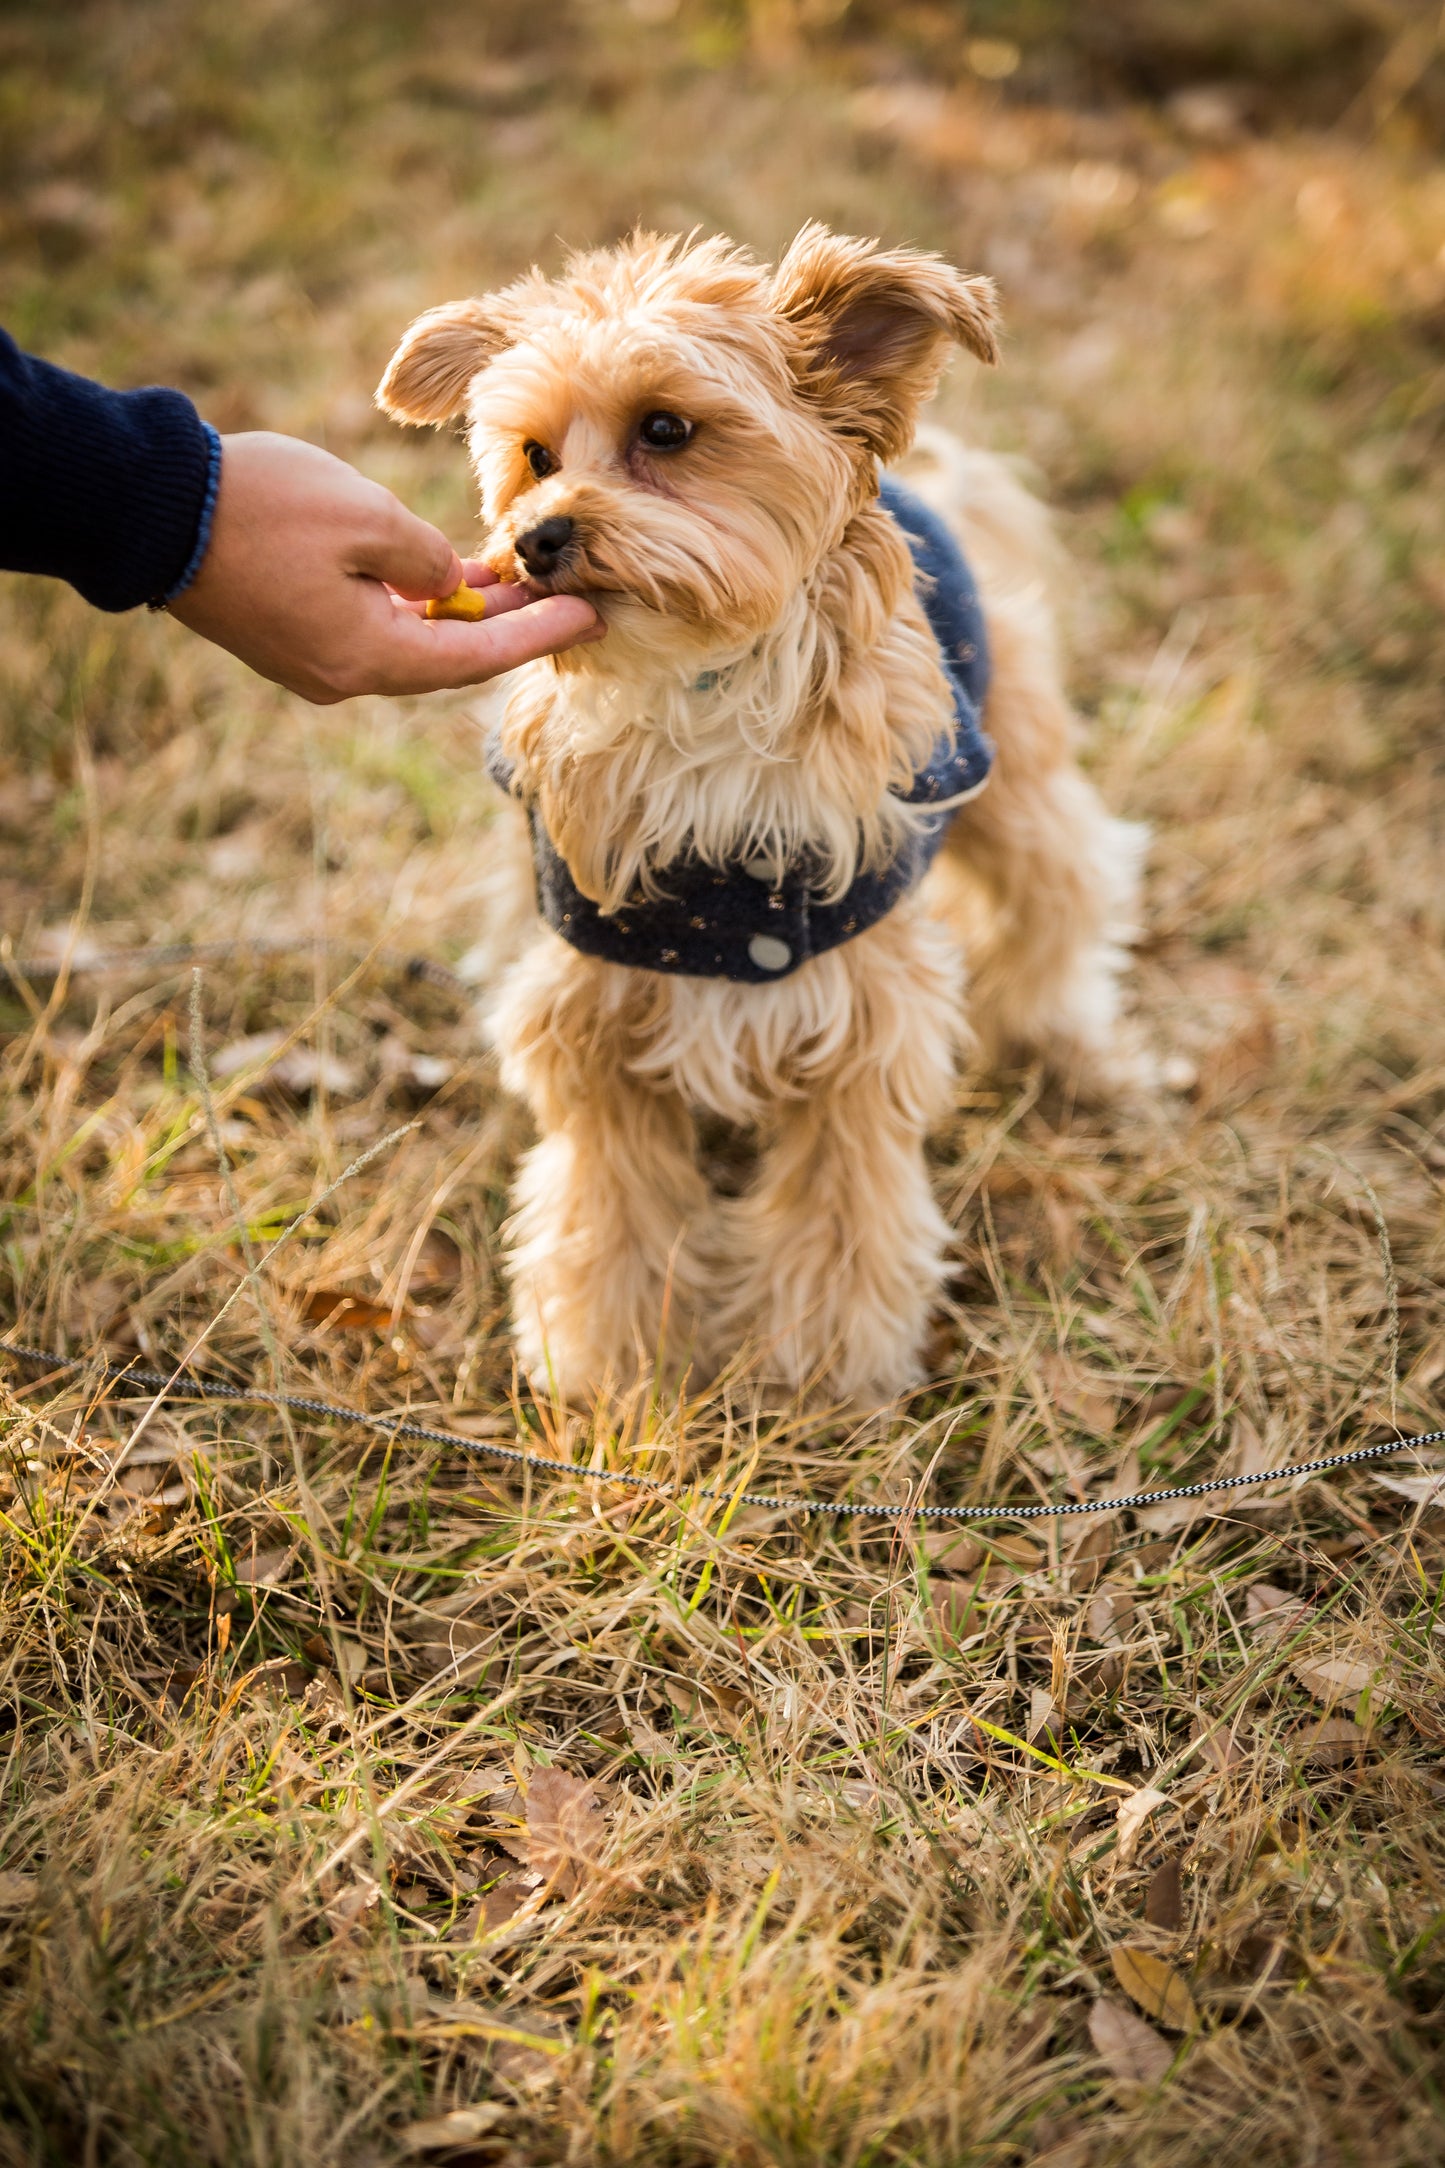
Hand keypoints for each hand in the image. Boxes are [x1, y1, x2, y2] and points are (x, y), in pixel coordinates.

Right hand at [167, 431, 600, 701]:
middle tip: (571, 598)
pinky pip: (373, 624)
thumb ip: (428, 557)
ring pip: (411, 639)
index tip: (593, 616)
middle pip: (449, 657)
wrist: (148, 507)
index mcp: (369, 657)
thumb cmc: (260, 507)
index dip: (541, 636)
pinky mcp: (289, 632)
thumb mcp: (366, 518)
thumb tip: (450, 583)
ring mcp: (312, 658)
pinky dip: (416, 603)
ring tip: (519, 578)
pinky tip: (448, 574)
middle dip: (511, 627)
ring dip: (463, 611)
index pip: (479, 660)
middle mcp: (344, 674)